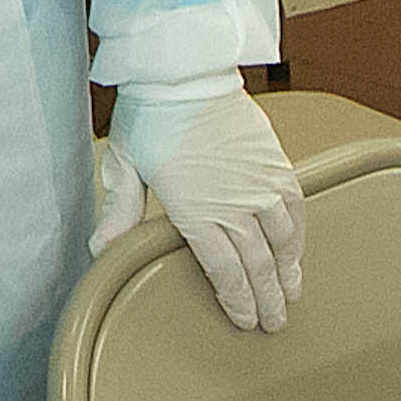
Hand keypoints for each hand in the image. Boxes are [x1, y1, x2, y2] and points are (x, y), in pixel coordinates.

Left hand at [94, 82, 304, 331]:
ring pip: (284, 242)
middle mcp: (235, 204)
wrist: (184, 76)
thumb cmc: (149, 119)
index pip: (225, 271)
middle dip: (268, 299)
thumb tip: (100, 252)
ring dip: (289, 271)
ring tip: (291, 294)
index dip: (238, 300)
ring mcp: (261, 185)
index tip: (245, 320)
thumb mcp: (124, 166)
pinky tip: (298, 250)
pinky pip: (297, 209)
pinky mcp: (277, 165)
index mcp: (196, 211)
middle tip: (274, 324)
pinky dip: (300, 234)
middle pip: (259, 265)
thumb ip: (119, 212)